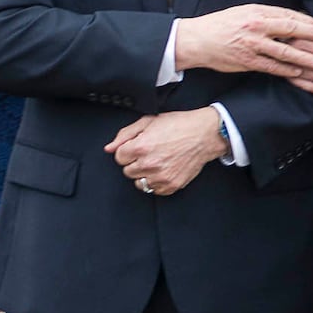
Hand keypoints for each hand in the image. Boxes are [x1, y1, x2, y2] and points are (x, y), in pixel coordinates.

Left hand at [104, 107, 227, 195]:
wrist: (203, 135)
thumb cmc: (178, 125)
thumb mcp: (148, 121)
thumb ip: (124, 135)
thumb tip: (109, 148)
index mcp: (141, 147)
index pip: (119, 157)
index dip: (128, 150)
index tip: (138, 146)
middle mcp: (149, 164)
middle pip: (127, 171)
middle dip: (135, 161)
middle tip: (149, 152)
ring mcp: (160, 177)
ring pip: (139, 182)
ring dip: (144, 173)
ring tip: (157, 161)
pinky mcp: (171, 186)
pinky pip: (153, 190)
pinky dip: (157, 181)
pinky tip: (164, 169)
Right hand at [175, 4, 312, 81]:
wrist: (196, 40)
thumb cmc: (221, 25)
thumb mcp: (243, 12)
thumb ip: (265, 16)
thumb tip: (288, 19)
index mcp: (256, 11)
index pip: (288, 16)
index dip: (308, 23)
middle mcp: (256, 26)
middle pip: (291, 30)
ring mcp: (252, 44)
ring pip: (284, 51)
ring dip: (304, 57)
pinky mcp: (247, 61)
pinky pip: (271, 66)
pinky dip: (286, 69)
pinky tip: (298, 72)